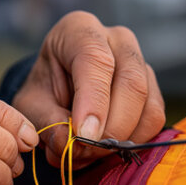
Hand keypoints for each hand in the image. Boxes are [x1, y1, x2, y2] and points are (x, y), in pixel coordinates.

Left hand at [13, 11, 165, 167]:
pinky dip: (132, 141)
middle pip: (131, 83)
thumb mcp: (31, 105)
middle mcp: (117, 39)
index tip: (84, 136)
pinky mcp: (154, 88)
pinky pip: (154, 120)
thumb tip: (71, 144)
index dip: (93, 102)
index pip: (96, 60)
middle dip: (110, 128)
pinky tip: (104, 149)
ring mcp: (141, 63)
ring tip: (87, 153)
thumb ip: (47, 122)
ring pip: (149, 106)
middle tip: (86, 153)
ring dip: (121, 140)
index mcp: (79, 30)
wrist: (57, 91)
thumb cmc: (42, 91)